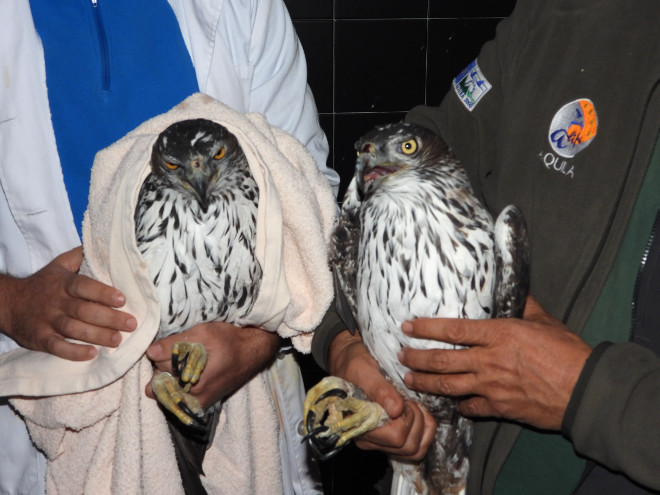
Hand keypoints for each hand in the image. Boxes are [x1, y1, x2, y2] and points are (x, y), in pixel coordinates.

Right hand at [0, 247, 135, 360]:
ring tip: (118, 340)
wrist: (9, 303)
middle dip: (109, 318)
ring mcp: (48, 321)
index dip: (103, 293)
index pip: (84, 286)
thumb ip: (80, 256)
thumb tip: (103, 244)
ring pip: (74, 329)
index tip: (122, 299)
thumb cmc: (43, 284)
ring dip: (97, 336)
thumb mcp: (59, 265)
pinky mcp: (40, 339)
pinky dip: (74, 352)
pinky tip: (91, 354)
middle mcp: (57, 302)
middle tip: (131, 324)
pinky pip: (57, 347)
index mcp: (64, 283)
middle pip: (84, 310)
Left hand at [145, 322, 280, 409]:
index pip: (159, 368)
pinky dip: (177, 385)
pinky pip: (178, 398)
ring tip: (183, 362)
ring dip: (169, 377)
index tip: (173, 345)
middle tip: (178, 354)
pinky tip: (187, 372)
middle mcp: (195, 398)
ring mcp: (198, 403)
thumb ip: (175, 343)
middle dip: (163, 367)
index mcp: (194, 383)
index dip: (163, 353)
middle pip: (161, 383)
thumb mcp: (204, 334)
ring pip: (167, 392)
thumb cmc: (231, 339)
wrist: (254, 350)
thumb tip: (150, 351)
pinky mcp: (202, 404)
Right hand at [328, 330, 435, 460]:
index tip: (403, 398)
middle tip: (409, 401)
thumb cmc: (354, 365)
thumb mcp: (364, 370)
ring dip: (423, 427)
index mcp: (360, 425)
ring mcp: (381, 441)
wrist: (349, 361)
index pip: (395, 437)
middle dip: (417, 421)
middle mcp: (369, 439)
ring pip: (415, 451)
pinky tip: (418, 413)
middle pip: (408, 447)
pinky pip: (416, 448)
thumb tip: (396, 410)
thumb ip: (379, 390)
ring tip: (414, 406)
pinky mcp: (390, 439)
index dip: (407, 418)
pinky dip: (424, 431)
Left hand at [399, 296, 592, 429]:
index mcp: (499, 334)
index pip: (453, 329)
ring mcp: (492, 386)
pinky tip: (451, 401)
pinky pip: (470, 407)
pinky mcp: (499, 408)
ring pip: (448, 385)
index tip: (408, 326)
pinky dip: (458, 404)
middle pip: (443, 359)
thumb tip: (513, 288)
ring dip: (426, 382)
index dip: (426, 328)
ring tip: (410, 378)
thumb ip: (524, 305)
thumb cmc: (568, 353)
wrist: (585, 391)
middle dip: (417, 357)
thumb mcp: (545, 321)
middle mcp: (489, 360)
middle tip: (401, 355)